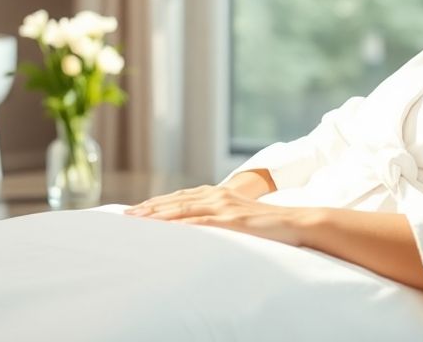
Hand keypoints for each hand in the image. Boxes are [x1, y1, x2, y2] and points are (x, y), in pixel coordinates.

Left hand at [124, 185, 307, 246]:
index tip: (135, 211)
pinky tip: (167, 229)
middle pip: (176, 201)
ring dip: (158, 214)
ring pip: (184, 209)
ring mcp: (225, 206)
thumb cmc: (268, 224)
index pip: (180, 198)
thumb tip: (198, 227)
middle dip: (150, 208)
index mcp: (218, 194)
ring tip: (138, 220)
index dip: (156, 203)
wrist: (296, 222)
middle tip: (126, 215)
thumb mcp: (238, 217)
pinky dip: (182, 224)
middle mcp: (218, 195)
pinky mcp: (233, 220)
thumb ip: (218, 218)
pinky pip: (203, 222)